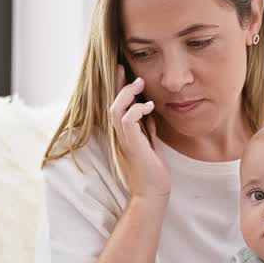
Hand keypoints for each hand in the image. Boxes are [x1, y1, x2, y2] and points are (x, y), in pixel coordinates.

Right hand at [110, 65, 170, 199]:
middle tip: (127, 70)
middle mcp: (119, 135)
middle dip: (117, 84)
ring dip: (127, 93)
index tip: (122, 70)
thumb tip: (148, 113)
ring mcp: (124, 140)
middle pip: (111, 103)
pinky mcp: (132, 145)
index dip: (117, 87)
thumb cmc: (152, 170)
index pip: (116, 105)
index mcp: (123, 133)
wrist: (152, 192)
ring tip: (140, 83)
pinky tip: (149, 106)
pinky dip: (137, 109)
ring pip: (115, 109)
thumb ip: (146, 128)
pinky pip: (127, 120)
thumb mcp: (149, 143)